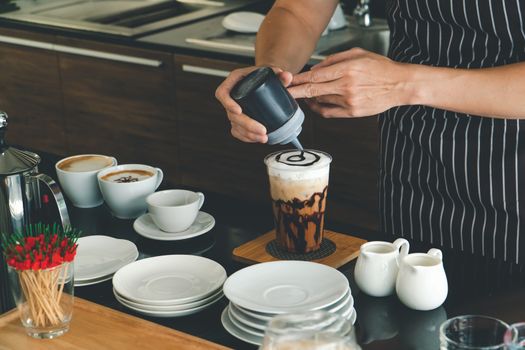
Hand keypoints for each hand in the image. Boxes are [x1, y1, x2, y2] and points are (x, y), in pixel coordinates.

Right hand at [215, 66, 292, 142]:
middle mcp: (231, 96)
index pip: (222, 93)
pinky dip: (246, 137)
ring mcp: (233, 109)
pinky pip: (237, 131)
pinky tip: (257, 139)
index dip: (228, 103)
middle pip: (232, 114)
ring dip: (248, 134)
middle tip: (262, 130)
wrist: (264, 79)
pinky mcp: (238, 119)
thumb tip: (287, 77)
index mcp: (234, 81)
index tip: (239, 111)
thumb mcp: (271, 72)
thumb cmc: (264, 74)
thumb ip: (280, 75)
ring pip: (235, 125)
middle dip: (247, 125)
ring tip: (264, 138)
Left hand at [288, 48, 411, 117]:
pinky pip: (329, 113)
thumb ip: (335, 59)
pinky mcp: (353, 112)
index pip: (315, 76)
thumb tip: (315, 68)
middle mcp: (347, 86)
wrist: (400, 85)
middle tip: (284, 93)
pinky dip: (319, 109)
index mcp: (348, 69)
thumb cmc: (381, 68)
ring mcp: (349, 101)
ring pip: (320, 101)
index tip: (288, 81)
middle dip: (295, 92)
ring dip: (310, 98)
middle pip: (313, 91)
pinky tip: (315, 104)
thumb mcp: (359, 53)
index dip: (298, 79)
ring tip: (306, 94)